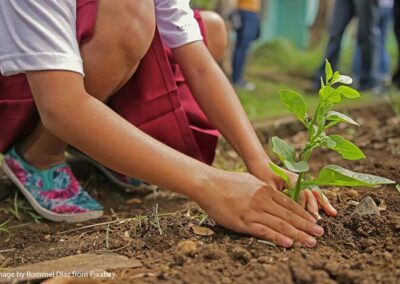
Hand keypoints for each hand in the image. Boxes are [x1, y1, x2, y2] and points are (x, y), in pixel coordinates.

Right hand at [195, 170, 324, 247]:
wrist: (208, 184)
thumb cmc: (228, 182)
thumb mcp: (250, 181)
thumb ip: (264, 190)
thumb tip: (274, 196)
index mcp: (266, 190)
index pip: (290, 204)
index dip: (304, 214)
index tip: (314, 221)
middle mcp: (263, 200)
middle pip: (289, 215)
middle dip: (306, 225)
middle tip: (320, 233)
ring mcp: (253, 211)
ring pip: (280, 224)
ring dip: (298, 234)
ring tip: (311, 241)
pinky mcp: (243, 221)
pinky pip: (263, 231)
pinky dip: (277, 238)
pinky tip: (288, 243)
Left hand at [249, 162, 336, 219]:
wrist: (260, 163)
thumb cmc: (261, 174)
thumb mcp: (267, 186)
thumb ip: (277, 197)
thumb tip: (283, 212)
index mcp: (292, 179)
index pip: (301, 195)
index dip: (303, 208)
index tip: (306, 219)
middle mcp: (299, 180)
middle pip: (310, 195)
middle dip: (314, 208)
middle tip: (317, 222)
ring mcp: (300, 182)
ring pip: (314, 193)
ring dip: (322, 204)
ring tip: (332, 213)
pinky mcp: (299, 185)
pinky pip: (312, 193)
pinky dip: (320, 201)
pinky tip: (329, 209)